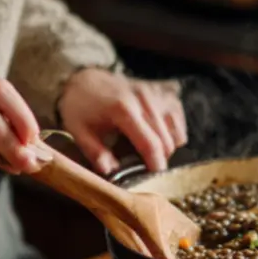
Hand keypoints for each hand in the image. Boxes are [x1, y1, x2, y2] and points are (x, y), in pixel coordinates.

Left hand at [58, 69, 186, 173]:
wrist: (86, 79)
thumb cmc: (81, 107)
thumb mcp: (78, 131)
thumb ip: (95, 153)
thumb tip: (110, 171)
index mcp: (123, 109)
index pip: (150, 143)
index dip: (156, 164)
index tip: (155, 178)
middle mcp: (144, 99)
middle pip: (166, 140)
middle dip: (159, 158)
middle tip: (142, 165)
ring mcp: (156, 94)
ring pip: (176, 131)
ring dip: (167, 146)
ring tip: (147, 149)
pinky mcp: (162, 92)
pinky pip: (178, 119)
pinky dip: (172, 131)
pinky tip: (156, 134)